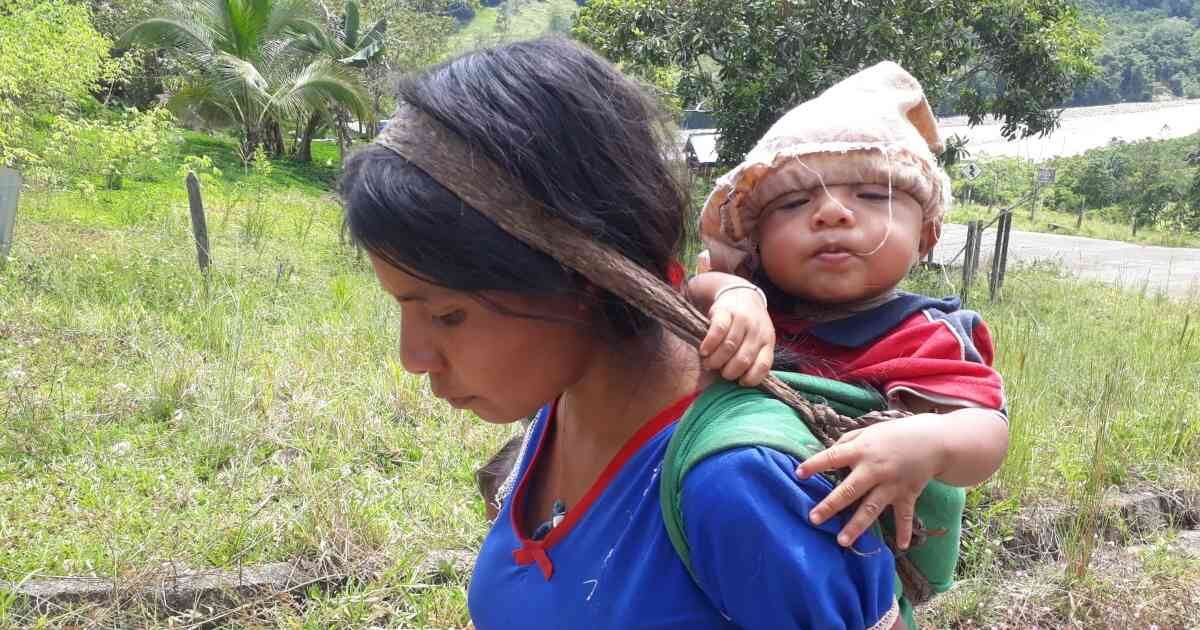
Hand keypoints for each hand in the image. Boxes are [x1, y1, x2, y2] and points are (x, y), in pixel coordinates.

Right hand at [698, 285, 773, 385]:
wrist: (741, 294)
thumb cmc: (748, 326)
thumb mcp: (758, 339)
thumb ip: (753, 357)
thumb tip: (740, 383)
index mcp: (767, 341)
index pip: (763, 365)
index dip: (751, 378)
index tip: (740, 382)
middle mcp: (757, 330)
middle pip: (743, 359)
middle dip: (729, 371)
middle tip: (720, 372)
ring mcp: (743, 319)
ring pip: (729, 347)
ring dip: (716, 360)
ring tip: (709, 363)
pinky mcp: (726, 311)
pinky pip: (718, 330)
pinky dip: (709, 344)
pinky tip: (704, 351)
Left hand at [795, 416, 948, 549]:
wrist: (935, 441)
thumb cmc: (896, 434)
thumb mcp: (869, 430)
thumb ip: (847, 441)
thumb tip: (829, 453)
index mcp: (862, 450)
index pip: (833, 457)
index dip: (815, 464)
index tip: (798, 474)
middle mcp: (874, 469)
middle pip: (849, 490)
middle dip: (830, 505)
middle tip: (813, 519)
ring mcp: (892, 484)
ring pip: (871, 508)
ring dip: (856, 526)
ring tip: (841, 541)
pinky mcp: (907, 494)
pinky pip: (904, 516)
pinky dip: (903, 531)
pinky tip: (899, 547)